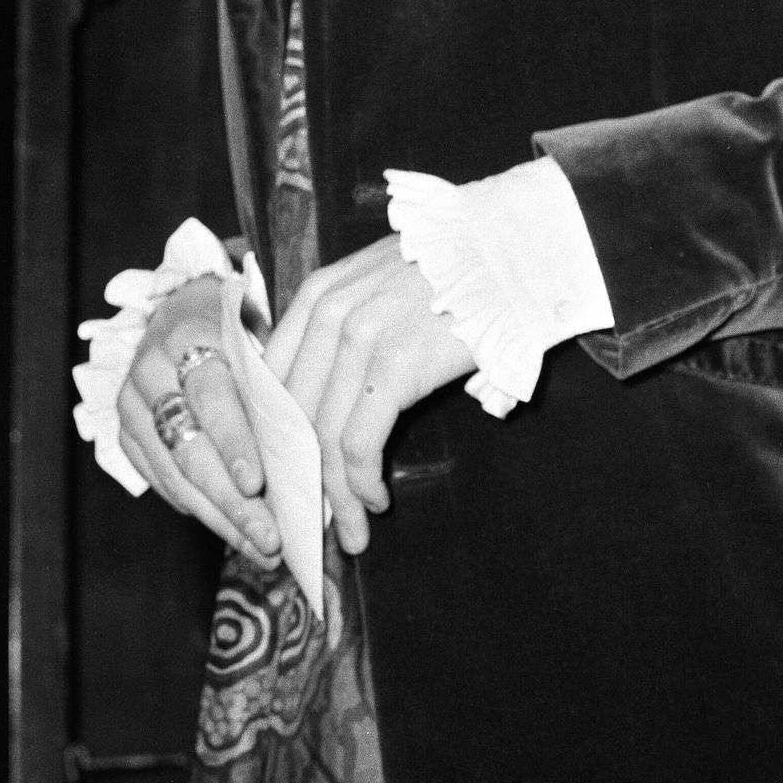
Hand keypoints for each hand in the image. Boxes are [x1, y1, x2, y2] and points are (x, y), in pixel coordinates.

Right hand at [116, 275, 280, 565]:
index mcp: (187, 333)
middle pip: (189, 446)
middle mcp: (150, 368)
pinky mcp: (125, 432)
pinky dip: (197, 509)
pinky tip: (231, 530)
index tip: (258, 484)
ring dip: (219, 517)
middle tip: (269, 538)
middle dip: (231, 500)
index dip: (234, 442)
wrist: (181, 311)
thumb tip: (308, 461)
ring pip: (174, 473)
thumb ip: (271, 389)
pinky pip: (159, 481)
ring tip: (261, 548)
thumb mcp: (255, 339)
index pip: (211, 395)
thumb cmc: (235, 331)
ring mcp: (131, 402)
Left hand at [266, 235, 473, 553]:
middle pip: (291, 412)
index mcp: (317, 293)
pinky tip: (376, 500)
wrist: (513, 252)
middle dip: (296, 473)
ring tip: (349, 529)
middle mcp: (328, 312)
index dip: (271, 435)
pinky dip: (362, 482)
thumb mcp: (381, 285)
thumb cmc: (456, 275)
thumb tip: (327, 397)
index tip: (281, 475)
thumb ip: (346, 325)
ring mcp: (359, 336)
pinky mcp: (396, 364)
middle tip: (310, 517)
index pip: (270, 377)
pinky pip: (360, 441)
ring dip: (334, 495)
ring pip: (322, 436)